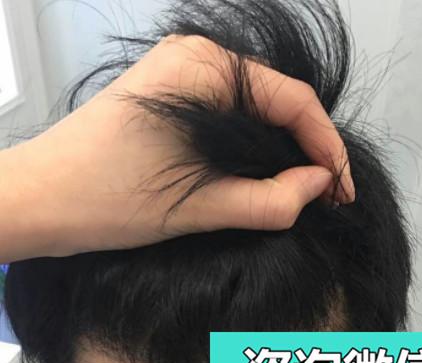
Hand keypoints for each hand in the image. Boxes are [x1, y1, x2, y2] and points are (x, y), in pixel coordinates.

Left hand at [2, 35, 353, 259]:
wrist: (38, 200)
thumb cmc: (108, 200)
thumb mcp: (198, 206)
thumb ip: (270, 199)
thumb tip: (320, 185)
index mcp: (207, 68)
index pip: (293, 102)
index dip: (327, 149)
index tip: (342, 192)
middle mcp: (198, 57)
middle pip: (277, 103)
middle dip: (307, 151)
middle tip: (326, 196)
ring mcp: (183, 73)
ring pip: (255, 112)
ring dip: (281, 152)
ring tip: (303, 190)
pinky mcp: (174, 94)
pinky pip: (231, 117)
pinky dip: (253, 148)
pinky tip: (265, 175)